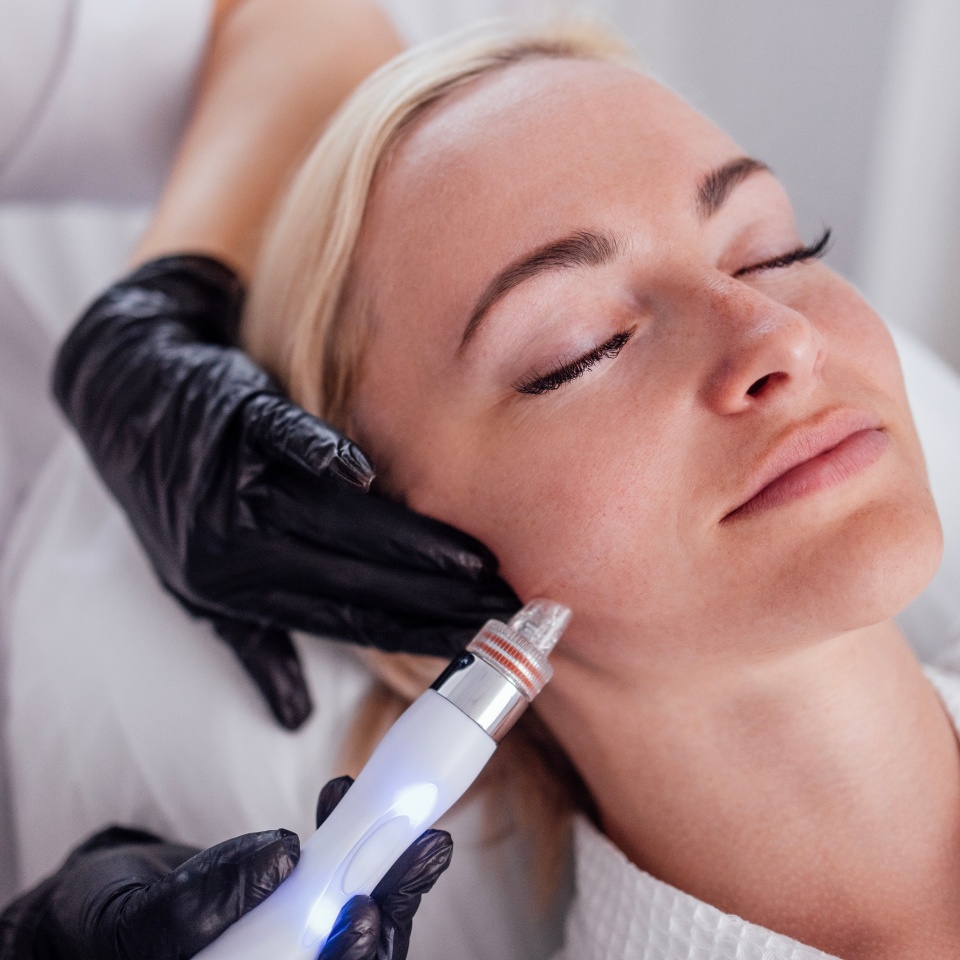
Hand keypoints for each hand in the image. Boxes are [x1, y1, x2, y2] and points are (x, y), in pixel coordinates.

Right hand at [0, 780, 451, 959]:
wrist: (92, 911)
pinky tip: (346, 802)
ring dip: (388, 871)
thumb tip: (279, 860)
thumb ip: (189, 906)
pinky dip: (352, 844)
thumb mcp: (131, 921)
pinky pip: (337, 888)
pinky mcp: (295, 916)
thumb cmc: (95, 928)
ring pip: (353, 926)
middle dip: (388, 907)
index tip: (362, 917)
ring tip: (411, 825)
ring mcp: (289, 951)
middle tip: (420, 849)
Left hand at [53, 256, 519, 729]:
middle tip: (503, 607)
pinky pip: (283, 442)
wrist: (121, 402)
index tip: (473, 644)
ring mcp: (235, 483)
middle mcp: (237, 547)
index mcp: (239, 591)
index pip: (345, 620)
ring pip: (335, 524)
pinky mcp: (234, 420)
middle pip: (354, 579)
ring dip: (408, 544)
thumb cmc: (172, 500)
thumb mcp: (197, 586)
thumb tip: (292, 716)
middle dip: (435, 598)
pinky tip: (367, 476)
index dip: (413, 635)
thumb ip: (252, 643)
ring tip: (475, 561)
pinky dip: (322, 456)